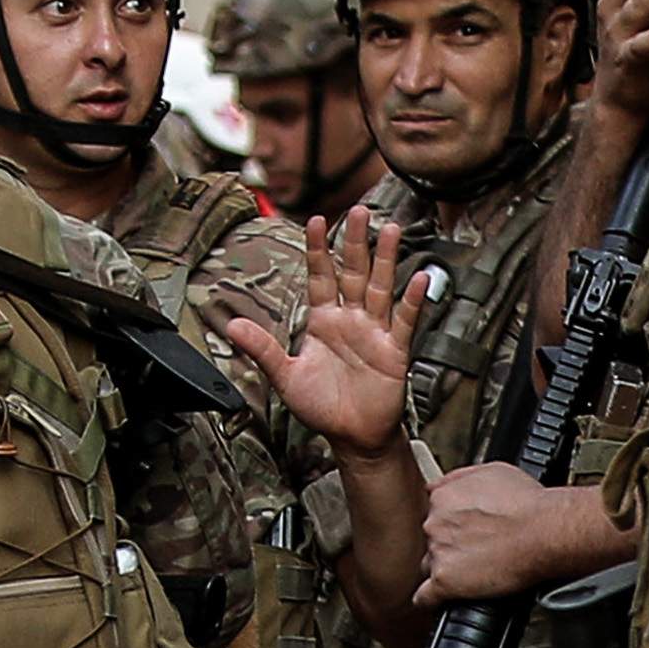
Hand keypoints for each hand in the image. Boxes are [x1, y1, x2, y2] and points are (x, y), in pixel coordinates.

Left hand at [221, 209, 424, 457]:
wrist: (353, 437)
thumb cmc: (322, 407)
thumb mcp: (286, 378)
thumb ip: (262, 349)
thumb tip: (231, 326)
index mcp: (323, 321)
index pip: (320, 276)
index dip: (319, 250)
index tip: (316, 220)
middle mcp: (350, 320)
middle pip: (354, 272)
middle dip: (355, 241)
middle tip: (359, 210)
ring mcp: (374, 332)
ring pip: (381, 287)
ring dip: (386, 259)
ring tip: (390, 230)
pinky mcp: (394, 351)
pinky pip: (404, 321)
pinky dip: (411, 300)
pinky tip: (418, 279)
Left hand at [416, 463, 579, 605]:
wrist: (545, 532)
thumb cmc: (528, 504)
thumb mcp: (492, 471)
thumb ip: (460, 478)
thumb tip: (443, 484)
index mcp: (443, 497)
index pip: (433, 513)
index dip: (450, 524)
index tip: (463, 531)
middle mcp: (435, 523)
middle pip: (431, 539)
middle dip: (449, 545)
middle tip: (474, 550)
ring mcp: (438, 552)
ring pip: (430, 565)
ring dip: (446, 568)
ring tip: (470, 572)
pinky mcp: (445, 581)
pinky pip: (425, 596)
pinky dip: (431, 600)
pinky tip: (440, 600)